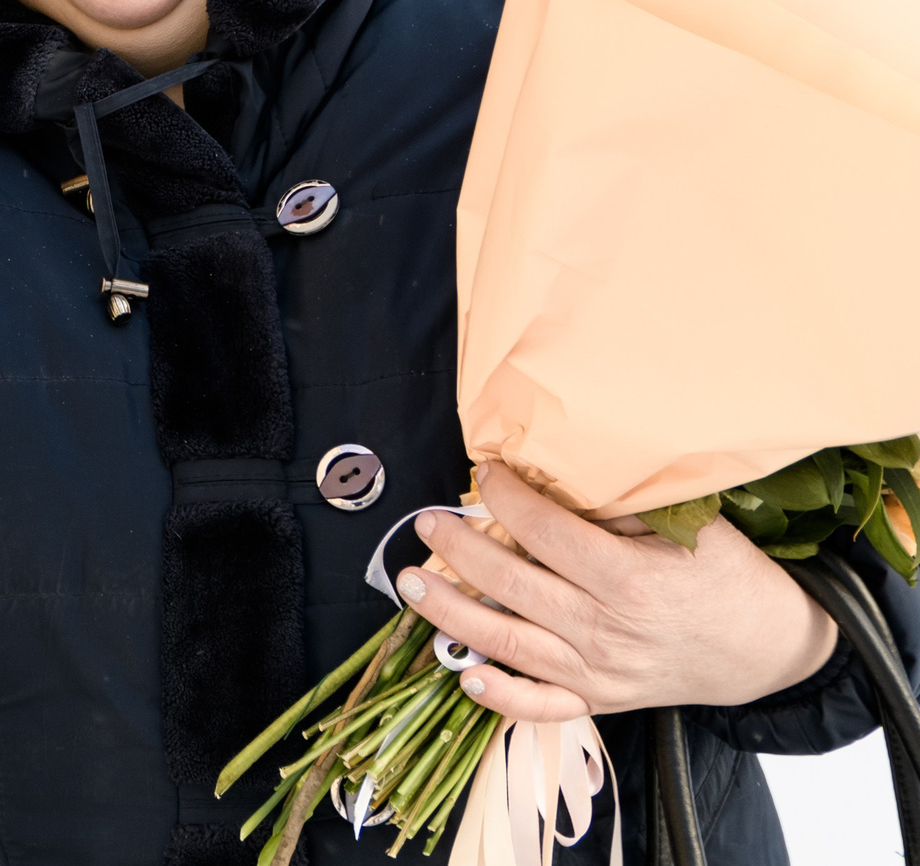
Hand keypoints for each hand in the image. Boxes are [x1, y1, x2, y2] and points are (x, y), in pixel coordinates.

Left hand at [396, 461, 837, 720]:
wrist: (769, 650)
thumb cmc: (727, 578)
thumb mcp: (690, 529)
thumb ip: (622, 508)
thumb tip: (555, 477)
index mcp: (632, 580)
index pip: (548, 534)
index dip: (507, 499)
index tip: (483, 472)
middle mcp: (608, 631)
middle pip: (514, 586)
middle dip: (460, 550)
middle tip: (427, 522)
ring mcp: (600, 673)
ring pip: (509, 644)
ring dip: (451, 614)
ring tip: (411, 583)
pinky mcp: (601, 701)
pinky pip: (541, 706)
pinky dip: (500, 697)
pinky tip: (463, 676)